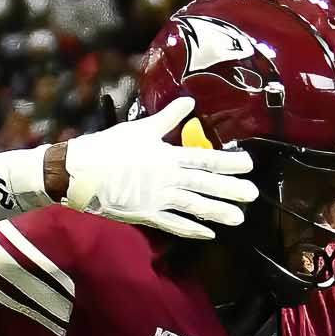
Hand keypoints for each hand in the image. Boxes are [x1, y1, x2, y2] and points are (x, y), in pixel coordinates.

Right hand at [55, 95, 255, 240]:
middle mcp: (168, 179)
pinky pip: (173, 224)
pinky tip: (207, 234)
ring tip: (238, 218)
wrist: (81, 173)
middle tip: (252, 195)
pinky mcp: (146, 215)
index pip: (205, 158)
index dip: (228, 162)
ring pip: (194, 207)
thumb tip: (190, 102)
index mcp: (168, 156)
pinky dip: (191, 229)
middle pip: (205, 185)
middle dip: (230, 190)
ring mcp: (158, 200)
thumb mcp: (141, 128)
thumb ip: (169, 117)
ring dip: (217, 213)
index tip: (248, 164)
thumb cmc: (110, 147)